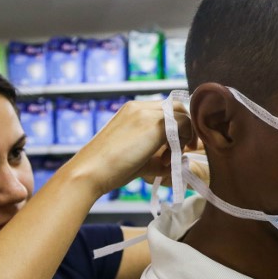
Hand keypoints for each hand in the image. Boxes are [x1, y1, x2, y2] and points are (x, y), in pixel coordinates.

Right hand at [66, 100, 196, 196]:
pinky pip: (184, 124)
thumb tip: (177, 164)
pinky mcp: (153, 123)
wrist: (91, 172)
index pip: (166, 109)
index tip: (176, 149)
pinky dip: (183, 142)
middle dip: (186, 128)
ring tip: (168, 160)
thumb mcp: (137, 158)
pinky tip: (166, 160)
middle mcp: (139, 106)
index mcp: (133, 110)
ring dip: (184, 137)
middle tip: (183, 151)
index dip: (178, 127)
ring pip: (183, 115)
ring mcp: (146, 112)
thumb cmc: (109, 170)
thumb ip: (157, 156)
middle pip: (178, 107)